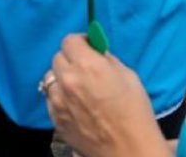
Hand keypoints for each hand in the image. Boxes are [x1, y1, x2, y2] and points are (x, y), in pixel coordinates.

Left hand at [45, 34, 167, 156]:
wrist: (129, 149)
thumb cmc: (134, 110)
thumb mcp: (127, 74)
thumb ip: (106, 59)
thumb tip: (95, 52)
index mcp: (87, 65)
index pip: (69, 40)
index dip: (80, 42)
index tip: (88, 48)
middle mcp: (68, 80)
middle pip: (58, 58)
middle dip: (70, 59)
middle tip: (84, 68)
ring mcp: (58, 102)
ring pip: (51, 79)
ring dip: (62, 78)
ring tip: (77, 88)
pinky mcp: (56, 120)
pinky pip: (51, 100)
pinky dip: (59, 98)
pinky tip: (74, 105)